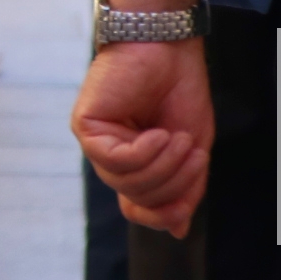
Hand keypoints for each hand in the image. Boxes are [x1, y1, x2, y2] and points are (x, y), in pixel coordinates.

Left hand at [73, 39, 214, 237]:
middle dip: (174, 183)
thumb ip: (185, 191)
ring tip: (179, 137)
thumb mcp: (193, 151)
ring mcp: (97, 142)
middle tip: (195, 153)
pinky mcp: (85, 126)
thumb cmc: (179, 91)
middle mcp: (111, 156)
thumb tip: (178, 231)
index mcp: (135, 164)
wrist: (168, 48)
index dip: (160, 216)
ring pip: (126, 183)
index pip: (137, 210)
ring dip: (163, 165)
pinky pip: (114, 161)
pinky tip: (159, 133)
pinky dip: (144, 152)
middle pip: (138, 200)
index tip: (184, 207)